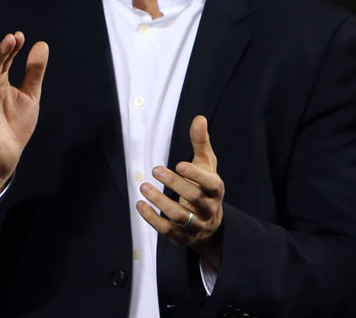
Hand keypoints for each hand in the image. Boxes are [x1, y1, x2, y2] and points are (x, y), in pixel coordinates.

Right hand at [0, 32, 49, 211]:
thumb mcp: (31, 96)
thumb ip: (34, 72)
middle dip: (0, 51)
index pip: (6, 61)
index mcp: (1, 82)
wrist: (8, 155)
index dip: (12, 49)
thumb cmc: (17, 125)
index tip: (20, 36)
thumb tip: (42, 44)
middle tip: (9, 38)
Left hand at [137, 115, 225, 267]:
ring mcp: (196, 224)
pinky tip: (139, 204)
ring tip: (143, 187)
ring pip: (180, 216)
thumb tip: (199, 118)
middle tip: (155, 169)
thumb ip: (201, 143)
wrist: (210, 226)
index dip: (197, 175)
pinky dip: (152, 218)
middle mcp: (209, 209)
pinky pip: (167, 229)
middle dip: (175, 184)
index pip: (211, 184)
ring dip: (160, 202)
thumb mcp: (206, 165)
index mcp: (216, 190)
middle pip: (195, 198)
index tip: (180, 164)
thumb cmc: (205, 187)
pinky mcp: (181, 236)